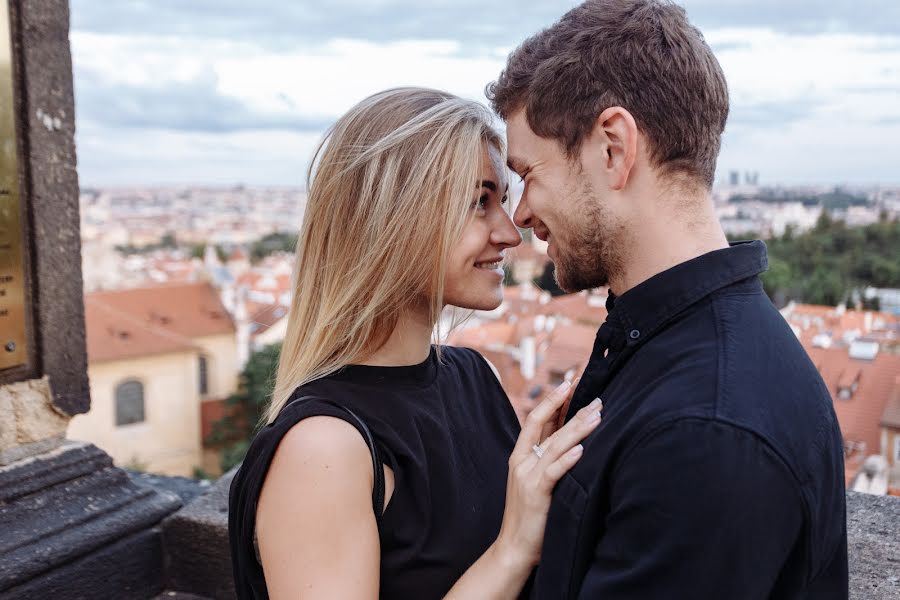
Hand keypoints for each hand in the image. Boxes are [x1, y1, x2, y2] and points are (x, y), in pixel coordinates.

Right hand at [495, 380, 602, 568]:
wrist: (514, 548)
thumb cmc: (530, 516)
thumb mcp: (535, 481)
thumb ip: (547, 460)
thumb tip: (571, 440)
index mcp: (520, 456)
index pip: (535, 419)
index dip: (553, 400)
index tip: (569, 383)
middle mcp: (522, 462)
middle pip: (547, 426)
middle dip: (570, 407)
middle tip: (594, 394)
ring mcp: (527, 477)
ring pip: (554, 445)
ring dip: (577, 428)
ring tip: (597, 414)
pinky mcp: (536, 494)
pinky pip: (553, 472)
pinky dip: (568, 459)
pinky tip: (582, 449)